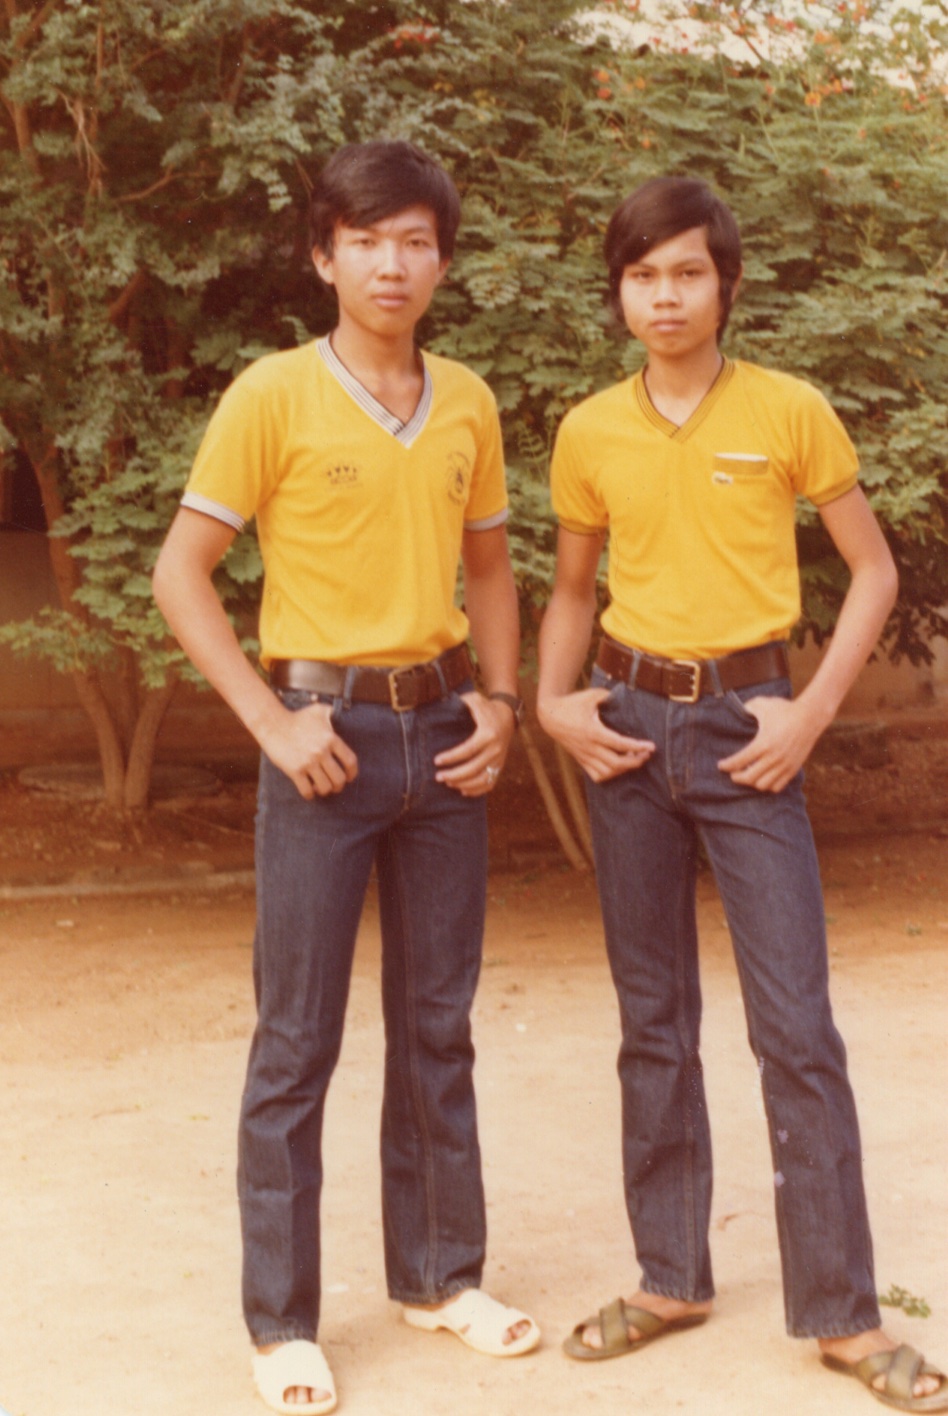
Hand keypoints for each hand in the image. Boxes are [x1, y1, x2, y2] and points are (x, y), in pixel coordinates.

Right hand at [260, 701, 358, 799]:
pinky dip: (310, 794)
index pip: (350, 761)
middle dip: (338, 786)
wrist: (273, 723)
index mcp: (331, 739)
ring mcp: (308, 762)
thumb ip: (333, 713)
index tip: (349, 777)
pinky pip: (307, 791)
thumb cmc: (297, 717)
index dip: (352, 773)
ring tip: (321, 787)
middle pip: (339, 779)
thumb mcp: (319, 710)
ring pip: (325, 787)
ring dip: (325, 790)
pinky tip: (309, 790)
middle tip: (334, 786)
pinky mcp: (294, 770)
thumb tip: (343, 714)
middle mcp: (321, 752)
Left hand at [434, 692, 515, 796]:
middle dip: (454, 775)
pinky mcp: (500, 766)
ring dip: (464, 784)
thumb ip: (460, 702)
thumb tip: (441, 705)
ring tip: (447, 782)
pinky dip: (477, 790)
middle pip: (474, 768)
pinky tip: (462, 790)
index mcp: (488, 733)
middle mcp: (496, 749)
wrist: (507, 716)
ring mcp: (499, 759)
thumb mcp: (475, 700)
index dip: (452, 757)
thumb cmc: (486, 708)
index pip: (468, 750)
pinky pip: (490, 783)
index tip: (436, 761)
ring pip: (482, 779)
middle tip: (438, 777)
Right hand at [537, 688, 654, 782]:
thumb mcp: (590, 695)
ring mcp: (584, 756)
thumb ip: (608, 696)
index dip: (637, 746)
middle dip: (635, 761)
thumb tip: (625, 695)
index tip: (651, 746)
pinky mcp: (581, 760)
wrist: (550, 716)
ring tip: (634, 759)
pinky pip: (597, 776)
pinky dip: (611, 774)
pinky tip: (618, 767)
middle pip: (616, 763)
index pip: (619, 744)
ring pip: (608, 772)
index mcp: (592, 732)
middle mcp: (589, 747)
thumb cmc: (572, 704)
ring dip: (624, 769)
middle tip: (646, 754)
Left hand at [717, 694, 824, 792]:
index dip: (727, 765)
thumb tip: (739, 710)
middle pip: (749, 777)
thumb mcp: (763, 704)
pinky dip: (768, 785)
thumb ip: (748, 707)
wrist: (811, 717)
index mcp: (763, 743)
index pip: (740, 761)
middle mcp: (773, 757)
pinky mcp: (793, 769)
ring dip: (752, 783)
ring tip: (748, 775)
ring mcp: (784, 765)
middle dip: (737, 777)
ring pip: (763, 785)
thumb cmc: (786, 710)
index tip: (721, 765)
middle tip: (732, 774)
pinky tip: (763, 778)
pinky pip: (778, 786)